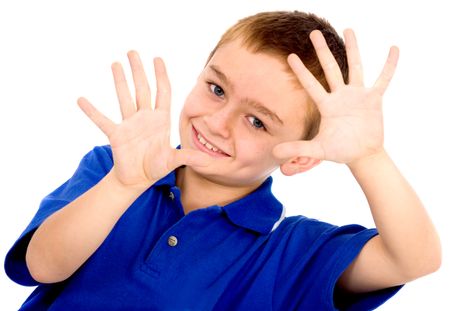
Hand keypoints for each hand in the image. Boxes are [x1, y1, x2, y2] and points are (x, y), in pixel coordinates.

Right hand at [77, 51, 210, 188]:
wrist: (137, 180)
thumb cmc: (155, 167)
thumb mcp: (173, 161)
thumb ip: (188, 157)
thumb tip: (207, 160)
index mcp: (160, 120)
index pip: (163, 92)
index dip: (161, 75)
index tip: (158, 58)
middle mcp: (145, 118)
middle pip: (142, 89)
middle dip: (139, 70)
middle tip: (132, 52)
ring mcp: (129, 124)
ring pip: (124, 97)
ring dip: (120, 81)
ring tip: (115, 63)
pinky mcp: (116, 134)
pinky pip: (102, 120)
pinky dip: (92, 111)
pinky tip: (81, 99)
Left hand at [273, 29, 398, 167]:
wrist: (362, 154)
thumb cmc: (340, 151)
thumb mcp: (318, 150)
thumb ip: (298, 149)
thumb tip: (275, 153)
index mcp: (326, 105)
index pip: (310, 84)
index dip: (301, 71)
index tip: (290, 56)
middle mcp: (340, 96)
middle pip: (330, 68)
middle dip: (322, 51)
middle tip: (314, 33)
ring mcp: (357, 95)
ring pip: (355, 67)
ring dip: (353, 48)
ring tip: (348, 29)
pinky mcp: (374, 100)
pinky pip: (383, 79)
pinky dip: (389, 66)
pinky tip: (394, 49)